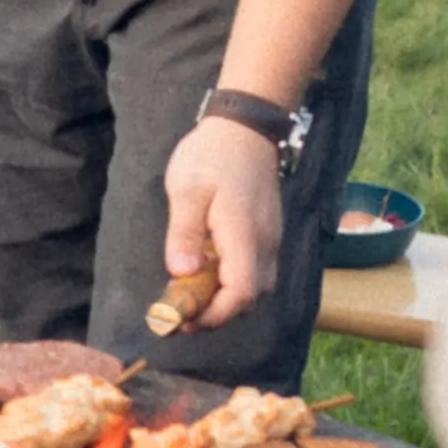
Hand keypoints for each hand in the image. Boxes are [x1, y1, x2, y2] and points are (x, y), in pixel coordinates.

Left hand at [163, 116, 282, 327]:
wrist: (245, 128)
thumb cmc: (212, 154)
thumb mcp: (187, 189)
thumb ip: (184, 233)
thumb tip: (182, 273)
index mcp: (244, 235)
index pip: (241, 294)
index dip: (214, 315)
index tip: (183, 319)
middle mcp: (264, 244)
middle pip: (249, 298)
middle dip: (215, 312)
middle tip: (178, 310)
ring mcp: (269, 240)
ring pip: (254, 287)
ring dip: (223, 298)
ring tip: (188, 292)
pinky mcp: (266, 234)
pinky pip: (254, 270)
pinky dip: (231, 281)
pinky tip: (205, 269)